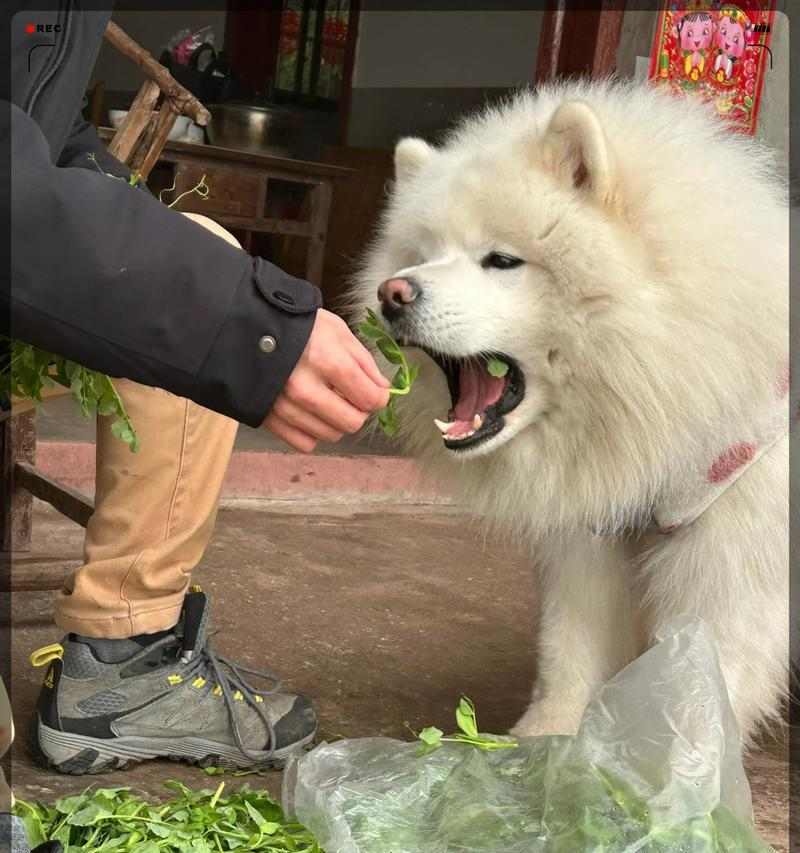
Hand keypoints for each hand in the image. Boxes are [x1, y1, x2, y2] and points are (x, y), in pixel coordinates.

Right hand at [263, 309, 390, 452]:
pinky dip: (312, 432)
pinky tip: (309, 412)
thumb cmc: (295, 324)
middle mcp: (305, 388)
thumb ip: (364, 362)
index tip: (376, 393)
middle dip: (359, 411)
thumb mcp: (336, 330)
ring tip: (327, 399)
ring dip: (335, 421)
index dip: (380, 397)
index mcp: (326, 360)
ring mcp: (285, 406)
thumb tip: (382, 389)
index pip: (369, 398)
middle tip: (352, 397)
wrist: (246, 327)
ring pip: (330, 435)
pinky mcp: (269, 419)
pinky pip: (305, 443)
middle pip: (351, 422)